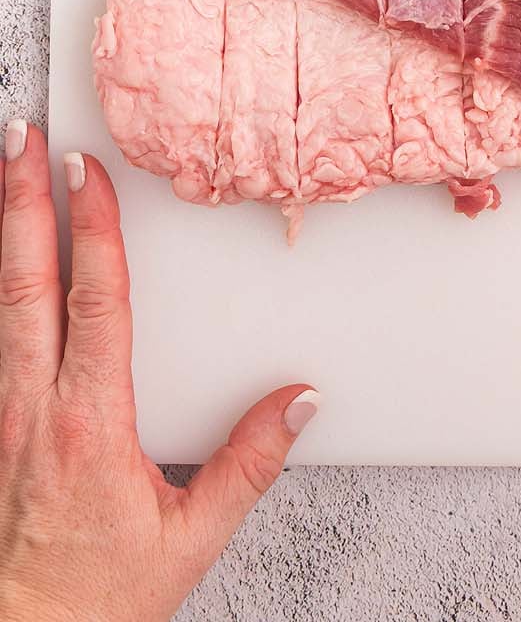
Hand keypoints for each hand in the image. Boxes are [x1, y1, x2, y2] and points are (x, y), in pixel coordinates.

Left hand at [0, 121, 318, 621]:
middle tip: (21, 136)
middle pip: (24, 284)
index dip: (91, 229)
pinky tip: (0, 259)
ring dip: (2, 232)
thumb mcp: (189, 542)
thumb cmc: (97, 600)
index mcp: (88, 424)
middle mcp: (32, 410)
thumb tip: (299, 400)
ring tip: (5, 171)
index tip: (86, 168)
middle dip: (22, 203)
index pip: (92, 301)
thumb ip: (247, 466)